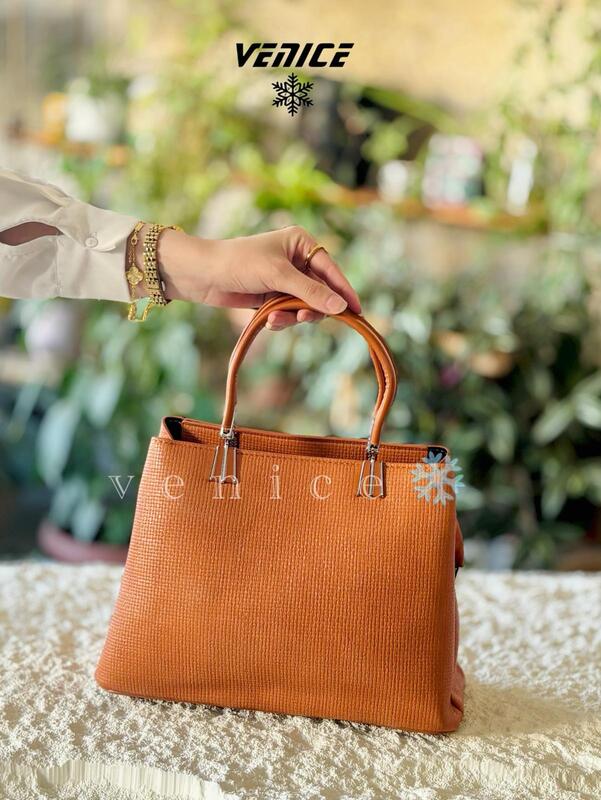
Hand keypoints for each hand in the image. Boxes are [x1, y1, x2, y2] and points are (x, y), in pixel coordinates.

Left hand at [139, 225, 360, 328]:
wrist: (202, 275)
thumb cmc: (239, 263)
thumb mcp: (278, 276)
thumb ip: (310, 292)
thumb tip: (341, 308)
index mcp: (301, 243)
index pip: (331, 269)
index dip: (344, 291)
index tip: (357, 311)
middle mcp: (296, 260)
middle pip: (320, 291)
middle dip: (311, 308)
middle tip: (303, 319)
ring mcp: (284, 280)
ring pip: (304, 306)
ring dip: (293, 317)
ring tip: (275, 319)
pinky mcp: (272, 296)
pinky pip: (288, 313)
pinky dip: (281, 320)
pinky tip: (267, 321)